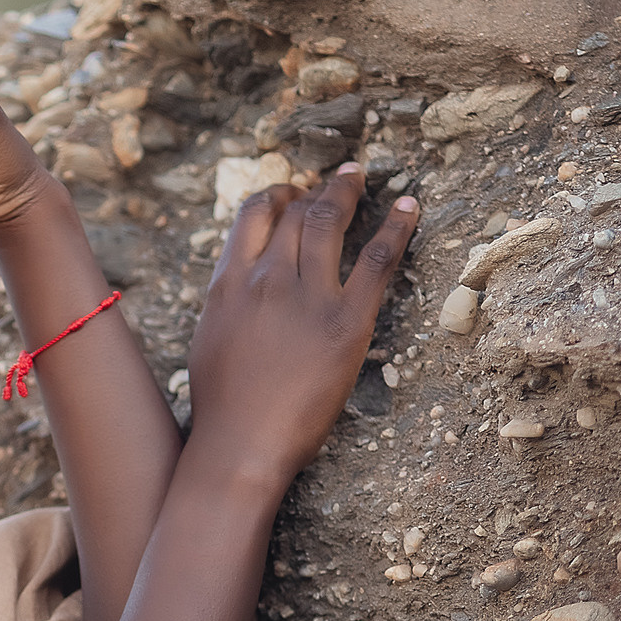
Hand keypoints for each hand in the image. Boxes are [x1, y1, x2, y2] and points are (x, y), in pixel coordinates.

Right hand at [185, 167, 418, 489]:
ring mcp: (307, 297)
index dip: (276, 195)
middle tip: (337, 179)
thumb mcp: (210, 336)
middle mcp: (266, 279)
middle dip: (316, 189)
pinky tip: (410, 204)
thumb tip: (241, 281)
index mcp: (228, 284)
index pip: (252, 216)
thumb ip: (229, 299)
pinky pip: (377, 259)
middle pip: (294, 213)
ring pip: (329, 223)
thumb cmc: (223, 403)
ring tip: (360, 177)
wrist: (241, 443)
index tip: (291, 191)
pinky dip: (397, 226)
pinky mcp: (347, 320)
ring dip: (347, 192)